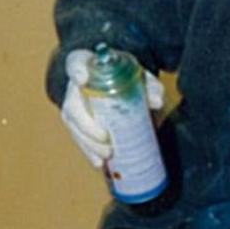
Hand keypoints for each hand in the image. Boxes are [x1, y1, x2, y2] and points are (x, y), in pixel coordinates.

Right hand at [60, 49, 163, 168]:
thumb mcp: (137, 74)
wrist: (110, 80)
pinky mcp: (76, 124)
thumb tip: (157, 102)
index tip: (83, 78)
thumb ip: (149, 84)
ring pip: (74, 127)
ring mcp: (72, 107)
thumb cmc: (122, 74)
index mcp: (85, 65)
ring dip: (88, 144)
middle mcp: (73, 87)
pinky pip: (78, 139)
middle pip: (72, 106)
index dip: (77, 71)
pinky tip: (99, 164)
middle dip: (86, 126)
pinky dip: (89, 152)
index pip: (75, 64)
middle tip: (106, 138)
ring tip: (107, 155)